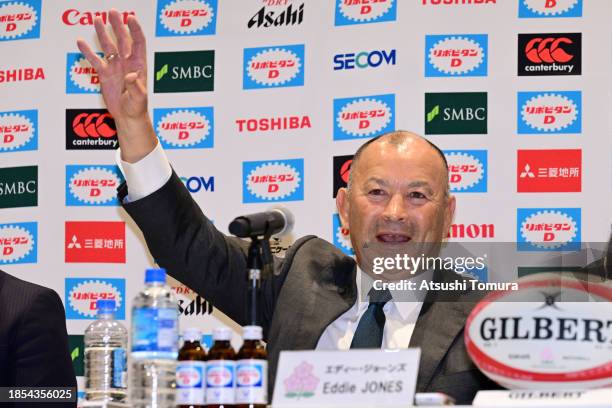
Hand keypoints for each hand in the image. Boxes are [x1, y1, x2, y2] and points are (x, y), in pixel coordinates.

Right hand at [76, 9, 156, 162]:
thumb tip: (131, 75)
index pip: (138, 43)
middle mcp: (127, 62)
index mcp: (139, 65)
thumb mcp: (139, 98)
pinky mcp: (104, 74)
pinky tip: (80, 41)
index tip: (130, 18)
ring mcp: (115, 67)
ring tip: (96, 19)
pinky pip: (94, 60)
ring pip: (108, 46)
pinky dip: (87, 51)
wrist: (127, 117)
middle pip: (122, 40)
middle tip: (112, 12)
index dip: (135, 30)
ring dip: (102, 33)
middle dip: (117, 25)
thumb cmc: (137, 108)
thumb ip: (136, 87)